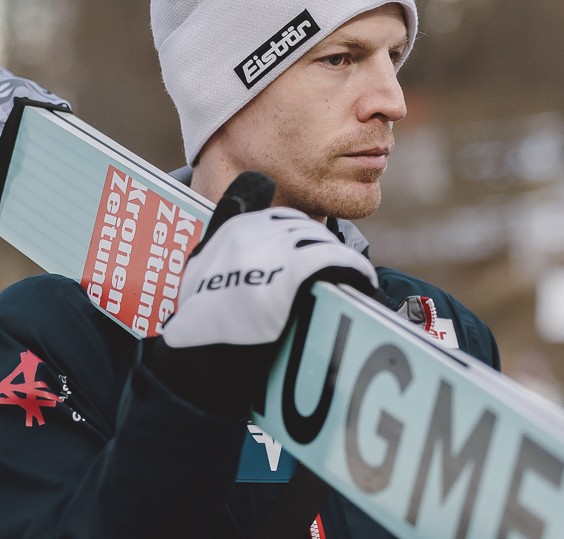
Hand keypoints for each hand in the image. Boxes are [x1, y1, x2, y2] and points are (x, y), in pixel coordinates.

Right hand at [143, 172, 376, 416]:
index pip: (280, 220)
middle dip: (321, 251)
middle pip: (304, 230)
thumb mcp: (201, 269)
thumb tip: (254, 205)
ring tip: (351, 281)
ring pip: (322, 242)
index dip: (300, 239)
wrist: (199, 359)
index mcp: (231, 227)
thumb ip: (223, 237)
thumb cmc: (202, 325)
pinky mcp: (292, 269)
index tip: (311, 254)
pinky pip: (336, 259)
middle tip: (334, 274)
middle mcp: (252, 230)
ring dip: (340, 261)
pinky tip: (363, 282)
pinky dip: (355, 269)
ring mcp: (272, 248)